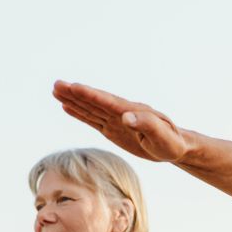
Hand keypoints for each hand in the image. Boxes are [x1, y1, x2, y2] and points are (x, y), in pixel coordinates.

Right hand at [52, 81, 192, 162]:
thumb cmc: (171, 142)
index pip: (106, 101)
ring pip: (90, 108)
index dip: (89, 94)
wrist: (175, 147)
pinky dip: (79, 113)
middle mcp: (121, 112)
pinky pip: (93, 120)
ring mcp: (116, 120)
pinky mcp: (114, 130)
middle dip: (75, 93)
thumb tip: (125, 117)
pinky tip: (67, 107)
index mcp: (132, 111)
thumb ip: (146, 125)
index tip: (72, 86)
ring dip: (73, 100)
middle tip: (56, 84)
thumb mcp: (162, 136)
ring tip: (55, 91)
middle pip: (94, 101)